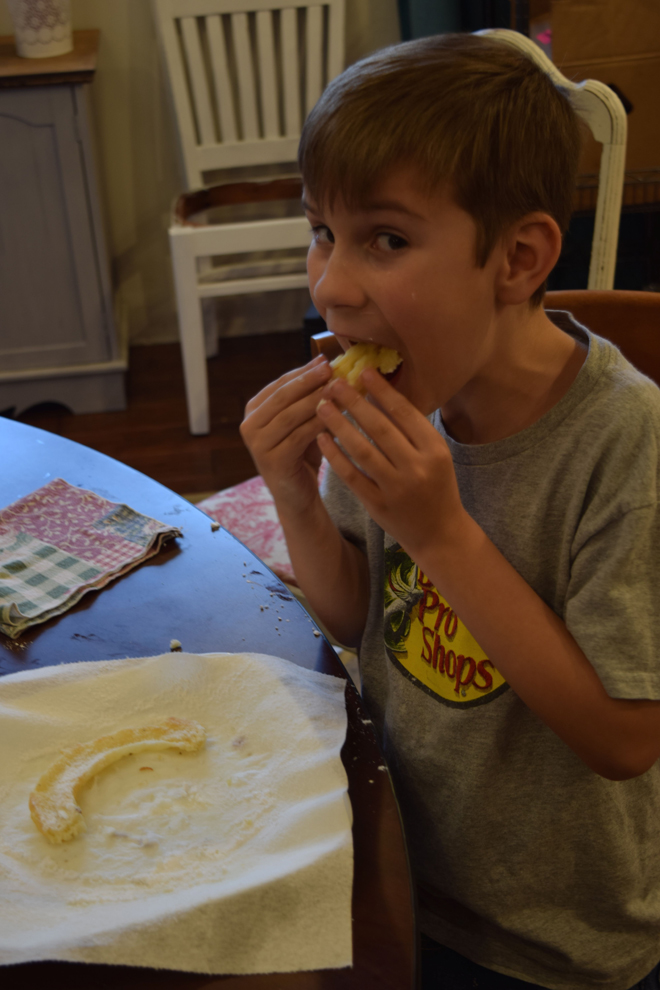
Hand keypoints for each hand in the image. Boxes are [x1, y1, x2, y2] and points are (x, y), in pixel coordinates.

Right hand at [240, 356, 331, 513]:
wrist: (298, 495)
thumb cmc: (303, 454)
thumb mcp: (303, 421)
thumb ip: (308, 397)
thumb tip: (327, 363)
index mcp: (254, 411)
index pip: (280, 384)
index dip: (303, 371)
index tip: (326, 360)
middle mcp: (249, 425)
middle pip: (282, 396)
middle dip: (309, 381)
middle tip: (332, 369)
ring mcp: (257, 444)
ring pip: (290, 415)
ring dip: (315, 400)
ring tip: (338, 389)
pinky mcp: (272, 461)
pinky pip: (299, 436)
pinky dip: (318, 424)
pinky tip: (336, 415)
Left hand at [316, 367, 467, 560]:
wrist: (439, 533)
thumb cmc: (436, 485)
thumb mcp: (435, 455)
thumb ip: (412, 429)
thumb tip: (379, 392)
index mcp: (435, 450)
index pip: (405, 413)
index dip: (382, 391)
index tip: (363, 372)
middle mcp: (417, 468)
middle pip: (381, 429)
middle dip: (355, 403)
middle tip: (334, 384)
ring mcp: (396, 488)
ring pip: (363, 451)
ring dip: (340, 426)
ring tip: (322, 406)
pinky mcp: (378, 505)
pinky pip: (352, 476)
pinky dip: (335, 456)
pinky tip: (322, 439)